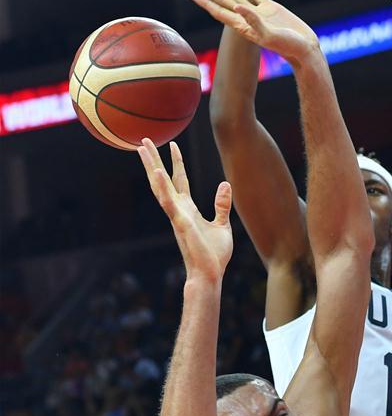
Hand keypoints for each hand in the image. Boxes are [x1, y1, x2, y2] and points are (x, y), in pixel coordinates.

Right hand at [138, 138, 231, 282]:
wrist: (210, 275)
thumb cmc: (214, 255)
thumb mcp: (222, 225)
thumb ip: (222, 205)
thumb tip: (225, 184)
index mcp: (188, 210)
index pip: (180, 180)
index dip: (176, 162)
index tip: (172, 145)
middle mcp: (179, 210)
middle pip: (163, 179)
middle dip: (154, 160)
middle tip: (144, 140)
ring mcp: (177, 216)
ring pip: (161, 187)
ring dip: (151, 167)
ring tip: (142, 149)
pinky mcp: (181, 223)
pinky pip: (169, 203)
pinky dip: (163, 188)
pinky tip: (157, 173)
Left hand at [189, 0, 318, 66]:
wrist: (304, 48)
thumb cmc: (288, 46)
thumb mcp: (270, 35)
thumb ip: (254, 21)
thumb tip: (237, 7)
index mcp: (243, 27)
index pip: (219, 11)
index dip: (206, 2)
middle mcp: (247, 19)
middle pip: (222, 1)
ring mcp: (258, 13)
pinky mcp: (270, 8)